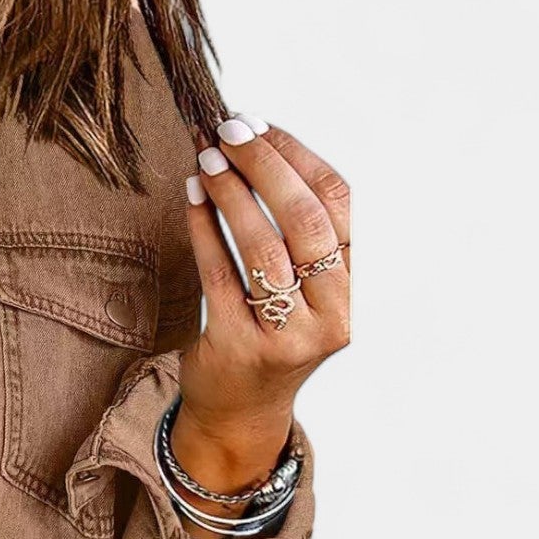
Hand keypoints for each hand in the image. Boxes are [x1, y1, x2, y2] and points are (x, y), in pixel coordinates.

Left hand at [173, 114, 349, 506]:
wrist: (239, 413)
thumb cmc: (267, 338)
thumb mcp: (300, 293)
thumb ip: (296, 237)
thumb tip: (257, 147)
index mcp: (348, 291)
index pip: (338, 206)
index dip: (299, 158)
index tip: (262, 125)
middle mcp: (327, 315)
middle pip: (304, 221)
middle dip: (265, 167)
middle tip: (228, 131)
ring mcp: (284, 336)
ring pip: (263, 248)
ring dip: (232, 194)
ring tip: (206, 158)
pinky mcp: (237, 347)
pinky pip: (219, 275)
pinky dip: (204, 230)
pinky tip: (191, 198)